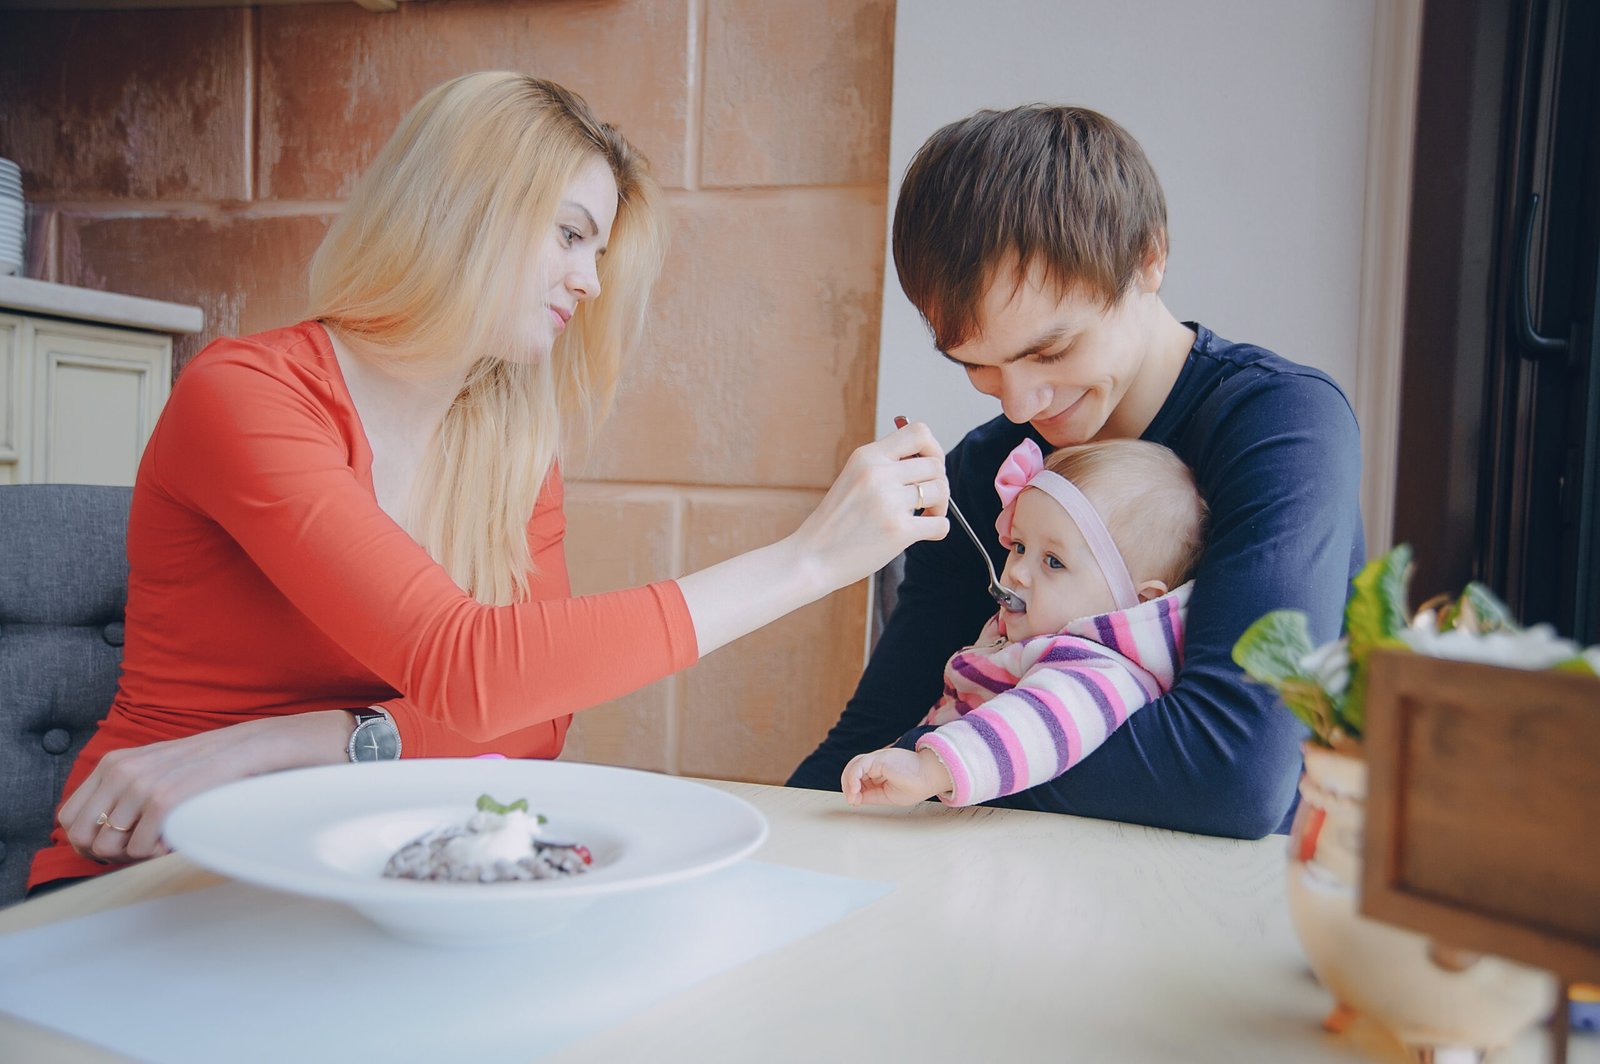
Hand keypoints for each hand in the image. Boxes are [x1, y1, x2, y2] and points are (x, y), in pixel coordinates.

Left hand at [58, 710, 354, 863]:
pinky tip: (177, 838)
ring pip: (109, 845)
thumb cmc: (212, 767)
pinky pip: (139, 846)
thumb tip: (101, 839)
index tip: (115, 848)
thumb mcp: (161, 772)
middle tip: (142, 849)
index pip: (68, 816)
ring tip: (165, 840)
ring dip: (135, 854)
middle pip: (82, 835)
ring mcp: (142, 782)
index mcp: (115, 762)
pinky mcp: (166, 797)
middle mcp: (121, 769)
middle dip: (107, 853)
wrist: (260, 747)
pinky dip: (156, 853)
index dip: (86, 842)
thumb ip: (128, 794)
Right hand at [792, 420, 948, 592]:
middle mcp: (878, 474)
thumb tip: (929, 457)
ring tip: (924, 517)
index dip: (933, 448)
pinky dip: (938, 529)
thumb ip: (885, 465)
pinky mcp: (898, 531)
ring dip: (940, 506)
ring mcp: (888, 502)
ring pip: (941, 491)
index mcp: (867, 456)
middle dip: (938, 482)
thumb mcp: (853, 478)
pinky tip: (922, 534)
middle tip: (925, 500)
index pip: (919, 432)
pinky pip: (941, 524)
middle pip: (935, 464)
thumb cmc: (836, 521)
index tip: (927, 467)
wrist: (811, 558)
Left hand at [841, 746, 953, 806]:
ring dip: (849, 782)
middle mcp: (877, 763)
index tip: (854, 801)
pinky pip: (859, 765)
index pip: (858, 776)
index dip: (852, 788)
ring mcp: (878, 759)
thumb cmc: (916, 786)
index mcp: (880, 771)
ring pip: (854, 765)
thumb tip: (855, 798)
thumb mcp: (887, 796)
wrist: (930, 778)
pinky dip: (853, 777)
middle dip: (848, 785)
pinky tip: (855, 789)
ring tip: (852, 796)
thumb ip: (871, 795)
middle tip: (852, 800)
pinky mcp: (879, 758)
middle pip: (853, 769)